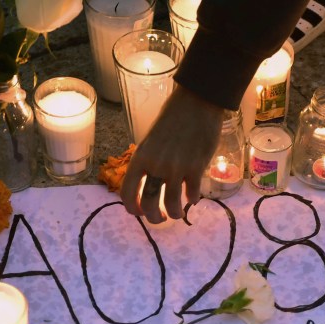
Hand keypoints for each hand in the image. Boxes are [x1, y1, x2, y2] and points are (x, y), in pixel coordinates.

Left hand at [120, 86, 223, 222]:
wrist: (197, 103)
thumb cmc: (172, 118)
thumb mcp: (151, 140)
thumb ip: (149, 161)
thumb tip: (150, 183)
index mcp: (140, 157)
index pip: (127, 191)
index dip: (132, 207)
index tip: (138, 212)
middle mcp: (155, 166)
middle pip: (149, 203)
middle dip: (153, 217)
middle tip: (159, 218)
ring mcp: (176, 168)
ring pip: (172, 204)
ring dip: (175, 213)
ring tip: (177, 213)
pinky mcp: (196, 169)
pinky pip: (192, 194)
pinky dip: (192, 199)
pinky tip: (193, 196)